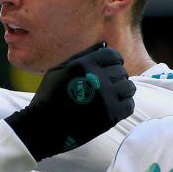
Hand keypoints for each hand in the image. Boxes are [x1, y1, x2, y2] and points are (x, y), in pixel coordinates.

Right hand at [5, 42, 135, 160]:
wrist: (43, 128)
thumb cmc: (49, 97)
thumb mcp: (59, 70)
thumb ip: (83, 55)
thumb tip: (104, 43)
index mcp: (83, 65)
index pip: (112, 55)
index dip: (114, 60)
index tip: (110, 68)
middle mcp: (95, 78)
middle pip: (121, 71)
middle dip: (115, 77)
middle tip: (105, 87)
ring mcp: (104, 98)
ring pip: (129, 87)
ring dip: (122, 91)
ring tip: (110, 96)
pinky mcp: (110, 115)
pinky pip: (129, 105)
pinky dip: (123, 106)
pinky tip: (112, 107)